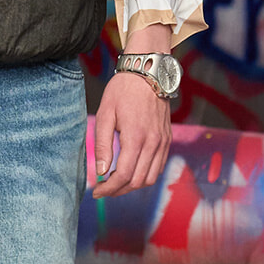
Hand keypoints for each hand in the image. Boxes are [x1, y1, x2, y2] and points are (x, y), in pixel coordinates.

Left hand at [92, 71, 171, 196]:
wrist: (148, 72)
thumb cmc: (123, 90)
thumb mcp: (105, 114)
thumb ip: (102, 145)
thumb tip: (100, 172)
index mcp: (136, 137)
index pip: (123, 175)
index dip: (108, 189)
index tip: (96, 191)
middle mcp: (153, 143)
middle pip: (137, 181)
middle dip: (118, 191)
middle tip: (102, 189)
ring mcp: (163, 142)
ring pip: (150, 178)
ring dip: (132, 185)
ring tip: (115, 181)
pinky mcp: (167, 139)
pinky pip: (158, 167)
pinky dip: (144, 175)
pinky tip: (130, 170)